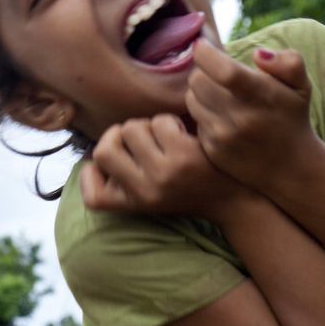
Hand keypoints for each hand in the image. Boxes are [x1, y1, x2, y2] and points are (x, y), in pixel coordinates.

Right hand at [79, 113, 240, 224]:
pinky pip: (159, 121)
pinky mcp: (183, 154)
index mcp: (134, 204)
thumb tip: (96, 156)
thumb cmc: (188, 192)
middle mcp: (144, 191)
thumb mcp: (152, 198)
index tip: (108, 169)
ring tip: (165, 138)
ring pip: (131, 128)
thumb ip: (125, 179)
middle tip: (140, 140)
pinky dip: (169, 122)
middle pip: (103, 149)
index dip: (90, 176)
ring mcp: (164, 172)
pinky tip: (183, 135)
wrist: (234, 201)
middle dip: (118, 136)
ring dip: (147, 126)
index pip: (92, 197)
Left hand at [186, 37, 318, 188]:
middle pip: (198, 80)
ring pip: (191, 100)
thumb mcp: (302, 86)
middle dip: (202, 70)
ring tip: (218, 94)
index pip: (223, 69)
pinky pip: (195, 122)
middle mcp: (240, 119)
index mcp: (261, 97)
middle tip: (214, 72)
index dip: (205, 53)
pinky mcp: (213, 151)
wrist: (290, 168)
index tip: (203, 46)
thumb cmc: (292, 118)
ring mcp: (224, 138)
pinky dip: (203, 115)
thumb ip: (289, 62)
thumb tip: (257, 54)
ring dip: (200, 92)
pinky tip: (221, 117)